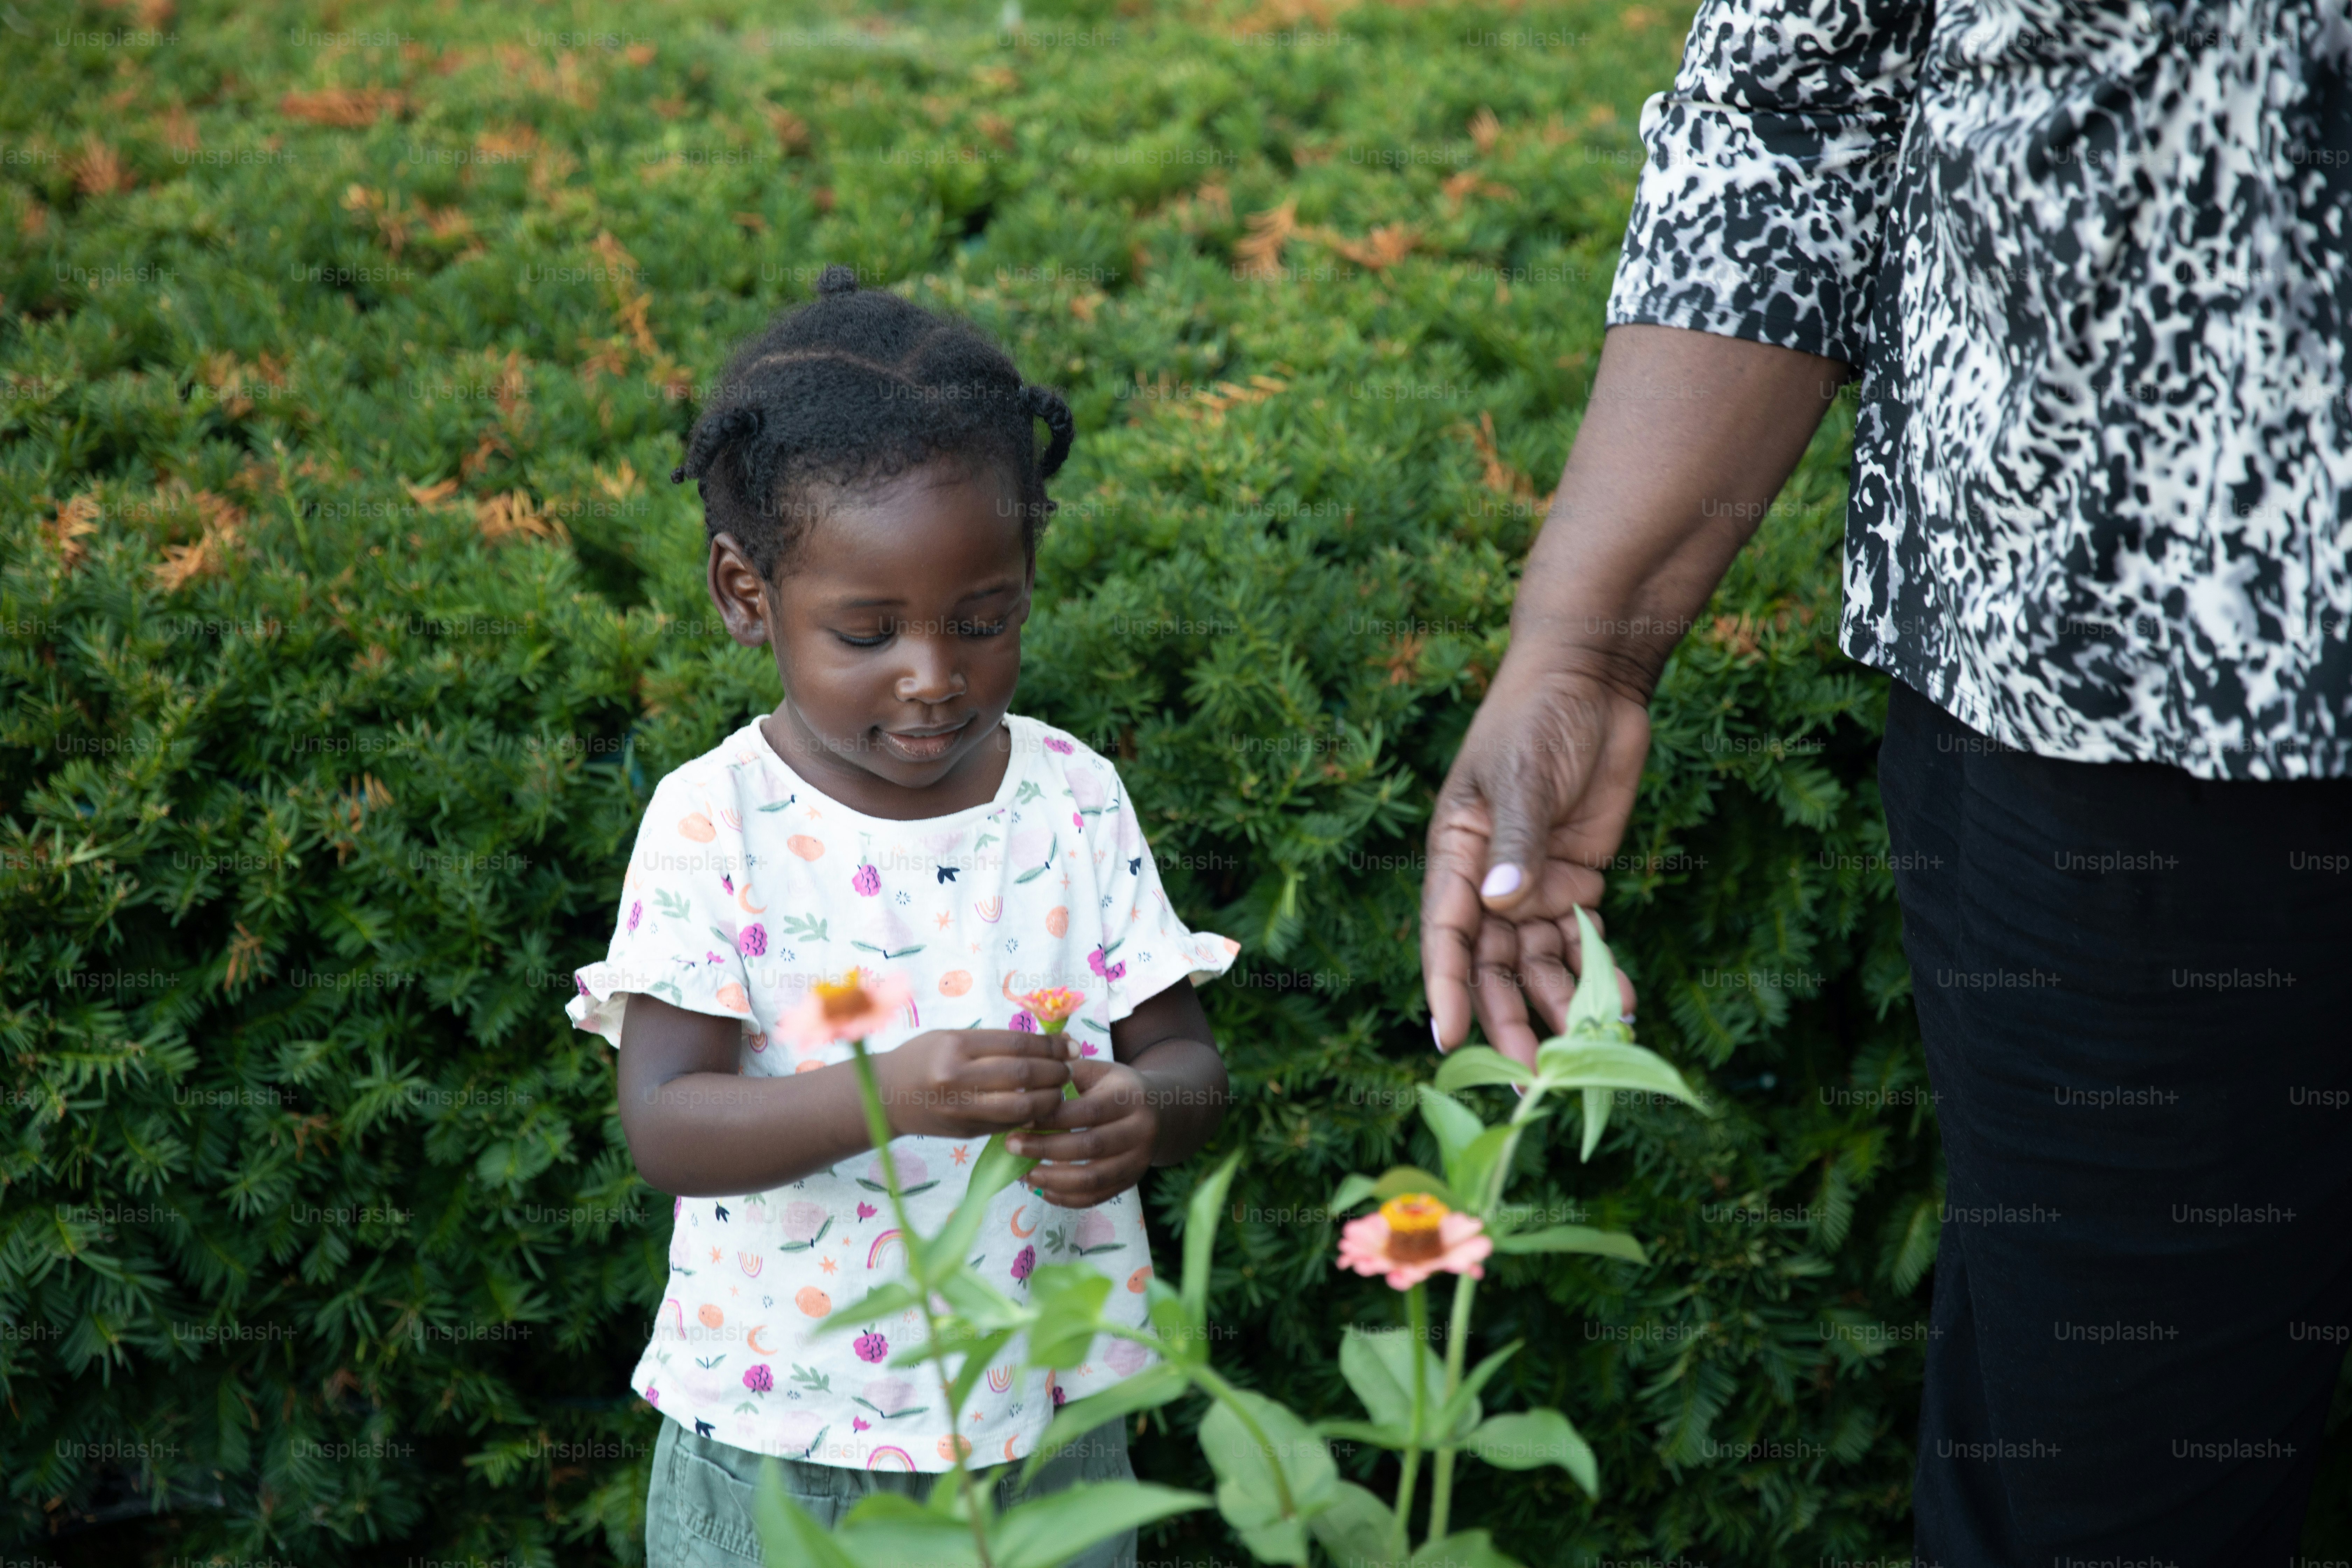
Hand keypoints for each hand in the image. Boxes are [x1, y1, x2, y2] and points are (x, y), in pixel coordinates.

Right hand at [872, 1029, 1073, 1137]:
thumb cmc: (922, 1058)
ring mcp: (961, 1109)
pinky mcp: (965, 1133)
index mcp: (956, 1046)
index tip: (1070, 1046)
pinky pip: (1008, 1125)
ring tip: (1059, 1090)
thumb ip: (994, 1042)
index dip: (1051, 1045)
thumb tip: (1048, 1044)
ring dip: (1050, 1099)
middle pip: (1023, 1075)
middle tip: (1069, 1068)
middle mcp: (957, 1078)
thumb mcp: (952, 1037)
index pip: (1017, 1044)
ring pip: (1021, 1107)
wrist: (884, 1096)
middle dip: (1056, 1071)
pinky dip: (1031, 1117)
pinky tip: (1041, 1109)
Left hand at [1005, 1059, 1156, 1209]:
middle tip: (1012, 1145)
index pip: (1087, 1111)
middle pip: (1090, 1146)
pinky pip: (1097, 1197)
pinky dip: (1067, 1198)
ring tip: (1025, 1173)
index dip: (1051, 1118)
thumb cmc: (1116, 1088)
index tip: (1020, 1120)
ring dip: (1054, 1180)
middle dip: (1045, 1148)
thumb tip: (1023, 1087)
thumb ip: (1066, 1074)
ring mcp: (1138, 1161)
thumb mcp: (1099, 1071)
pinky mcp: (1131, 1181)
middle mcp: (1140, 1131)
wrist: (1160, 1111)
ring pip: (1093, 1178)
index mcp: (1129, 1098)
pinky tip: (1043, 1189)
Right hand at [1422, 660, 1646, 1069]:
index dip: (1447, 988)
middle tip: (1528, 1076)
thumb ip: (1515, 842)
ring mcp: (1533, 882)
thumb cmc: (1536, 716)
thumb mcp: (1520, 775)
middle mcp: (1488, 878)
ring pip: (1537, 962)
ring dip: (1555, 1005)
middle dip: (1507, 1017)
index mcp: (1455, 853)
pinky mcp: (1577, 880)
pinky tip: (1618, 1005)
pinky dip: (1596, 973)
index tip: (1452, 1039)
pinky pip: (1581, 941)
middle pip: (1491, 963)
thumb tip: (1502, 901)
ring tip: (1581, 1053)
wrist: (1593, 680)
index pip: (1447, 933)